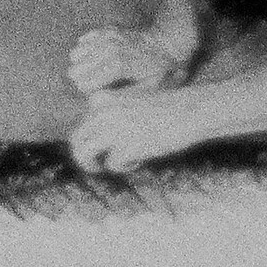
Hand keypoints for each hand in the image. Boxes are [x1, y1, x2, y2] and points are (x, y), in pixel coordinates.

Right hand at [68, 17, 200, 95]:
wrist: (170, 42)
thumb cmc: (161, 70)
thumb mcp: (149, 90)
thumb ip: (123, 98)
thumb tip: (98, 104)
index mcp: (118, 66)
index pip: (83, 84)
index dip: (89, 93)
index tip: (101, 94)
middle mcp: (109, 50)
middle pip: (74, 70)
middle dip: (83, 80)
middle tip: (99, 83)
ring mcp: (107, 38)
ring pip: (75, 55)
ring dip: (83, 65)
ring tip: (98, 71)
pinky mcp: (108, 30)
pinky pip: (84, 40)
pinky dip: (87, 49)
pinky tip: (97, 56)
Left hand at [69, 86, 210, 174]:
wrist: (190, 111)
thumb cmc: (166, 109)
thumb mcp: (132, 104)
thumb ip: (111, 118)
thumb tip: (94, 144)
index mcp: (102, 100)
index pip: (83, 124)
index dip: (94, 137)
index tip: (110, 142)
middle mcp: (101, 113)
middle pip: (76, 141)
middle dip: (84, 156)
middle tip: (98, 164)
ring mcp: (111, 130)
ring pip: (83, 154)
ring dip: (94, 165)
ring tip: (111, 166)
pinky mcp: (124, 147)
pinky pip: (112, 165)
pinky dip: (125, 166)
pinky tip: (141, 159)